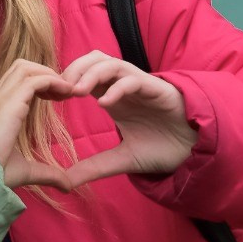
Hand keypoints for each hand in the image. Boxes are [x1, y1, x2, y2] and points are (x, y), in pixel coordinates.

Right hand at [0, 58, 73, 190]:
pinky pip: (35, 80)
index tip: (57, 98)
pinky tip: (65, 94)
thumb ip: (47, 173)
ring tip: (66, 91)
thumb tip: (67, 185)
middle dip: (45, 72)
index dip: (39, 82)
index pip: (17, 80)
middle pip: (22, 67)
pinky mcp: (10, 102)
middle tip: (63, 91)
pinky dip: (53, 81)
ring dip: (50, 74)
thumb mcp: (26, 170)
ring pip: (27, 68)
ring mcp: (2, 97)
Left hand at [61, 51, 196, 185]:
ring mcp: (140, 85)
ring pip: (110, 63)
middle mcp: (123, 86)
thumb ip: (94, 167)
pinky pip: (133, 80)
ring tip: (76, 93)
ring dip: (90, 74)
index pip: (82, 75)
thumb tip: (65, 181)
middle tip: (58, 92)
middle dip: (73, 70)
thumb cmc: (161, 148)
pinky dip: (117, 88)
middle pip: (92, 59)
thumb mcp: (122, 160)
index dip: (64, 81)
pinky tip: (104, 104)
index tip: (47, 99)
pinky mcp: (157, 89)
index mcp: (111, 96)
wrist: (195, 150)